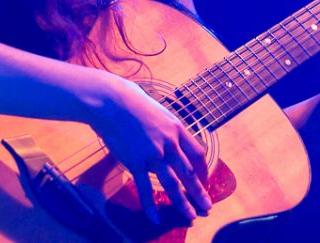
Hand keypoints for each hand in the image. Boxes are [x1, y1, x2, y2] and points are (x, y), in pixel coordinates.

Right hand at [87, 73, 211, 223]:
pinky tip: (155, 218)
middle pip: (189, 173)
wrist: (112, 102)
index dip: (203, 170)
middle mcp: (169, 143)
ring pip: (172, 184)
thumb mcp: (159, 111)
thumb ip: (166, 128)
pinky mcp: (136, 162)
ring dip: (183, 203)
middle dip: (199, 192)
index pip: (197, 154)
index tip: (204, 180)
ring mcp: (153, 154)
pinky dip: (150, 206)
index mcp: (177, 129)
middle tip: (207, 206)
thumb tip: (169, 136)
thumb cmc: (132, 101)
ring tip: (190, 216)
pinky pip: (145, 188)